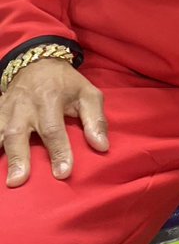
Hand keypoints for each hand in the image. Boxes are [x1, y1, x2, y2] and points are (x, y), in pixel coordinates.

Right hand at [0, 58, 107, 186]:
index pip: (53, 129)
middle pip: (18, 134)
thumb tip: (102, 146)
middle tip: (19, 181)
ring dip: (2, 156)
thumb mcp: (88, 94)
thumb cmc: (66, 84)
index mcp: (49, 99)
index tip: (63, 173)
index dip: (59, 151)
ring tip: (5, 180)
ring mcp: (5, 110)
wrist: (37, 62)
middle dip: (19, 158)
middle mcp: (24, 106)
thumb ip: (96, 120)